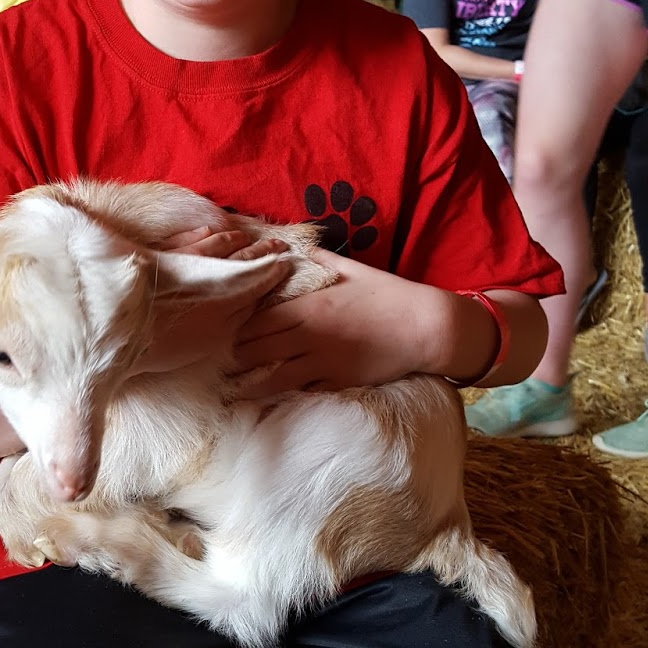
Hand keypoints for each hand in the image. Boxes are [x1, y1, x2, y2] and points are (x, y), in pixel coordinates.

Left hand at [136, 224, 290, 373]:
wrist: (125, 326)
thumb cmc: (169, 343)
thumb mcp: (213, 338)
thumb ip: (235, 317)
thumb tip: (253, 298)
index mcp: (227, 293)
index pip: (257, 276)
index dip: (273, 268)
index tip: (286, 262)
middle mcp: (210, 271)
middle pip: (241, 255)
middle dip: (262, 250)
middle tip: (278, 245)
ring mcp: (186, 258)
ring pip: (218, 242)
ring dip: (236, 238)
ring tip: (247, 236)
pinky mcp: (164, 254)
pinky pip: (189, 238)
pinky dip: (203, 233)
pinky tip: (208, 230)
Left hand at [232, 251, 441, 396]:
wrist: (422, 326)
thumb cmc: (388, 294)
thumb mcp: (353, 269)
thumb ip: (322, 259)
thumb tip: (302, 248)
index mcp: (309, 307)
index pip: (260, 320)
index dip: (240, 328)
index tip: (229, 332)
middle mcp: (310, 335)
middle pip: (259, 349)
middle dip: (238, 356)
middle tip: (225, 361)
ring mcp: (323, 362)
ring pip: (275, 377)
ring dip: (252, 383)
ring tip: (236, 387)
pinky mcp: (338, 381)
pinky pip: (304, 391)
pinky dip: (287, 394)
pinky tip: (272, 399)